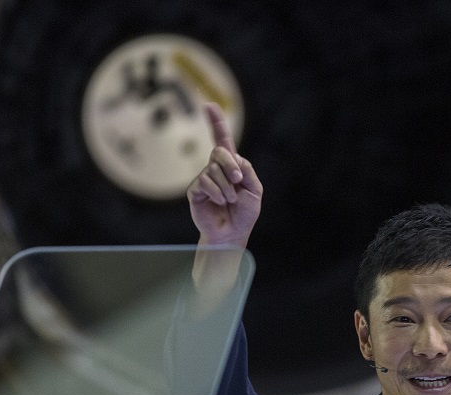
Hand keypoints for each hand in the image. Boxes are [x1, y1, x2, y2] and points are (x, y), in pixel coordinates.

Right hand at [187, 102, 261, 247]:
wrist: (232, 233)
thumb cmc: (244, 213)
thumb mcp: (255, 190)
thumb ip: (247, 170)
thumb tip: (233, 157)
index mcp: (231, 166)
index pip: (222, 141)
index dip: (216, 123)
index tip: (209, 105)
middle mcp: (215, 169)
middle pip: (219, 152)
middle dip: (230, 166)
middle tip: (238, 182)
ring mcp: (204, 179)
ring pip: (213, 170)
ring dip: (227, 187)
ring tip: (230, 201)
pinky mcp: (195, 190)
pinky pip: (205, 182)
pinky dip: (217, 193)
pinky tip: (220, 203)